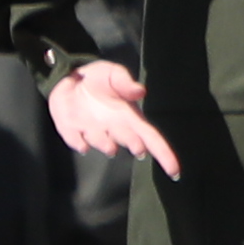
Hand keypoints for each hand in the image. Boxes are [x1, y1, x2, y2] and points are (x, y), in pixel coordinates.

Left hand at [49, 58, 178, 175]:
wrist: (68, 80)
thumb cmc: (98, 79)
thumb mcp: (113, 73)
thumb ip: (126, 82)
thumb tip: (140, 91)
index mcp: (129, 117)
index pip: (151, 137)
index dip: (164, 154)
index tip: (174, 171)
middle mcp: (114, 129)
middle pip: (130, 140)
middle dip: (134, 144)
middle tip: (138, 148)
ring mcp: (93, 132)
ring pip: (104, 143)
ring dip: (107, 145)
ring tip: (111, 147)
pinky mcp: (72, 133)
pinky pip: (77, 142)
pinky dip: (79, 143)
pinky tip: (81, 144)